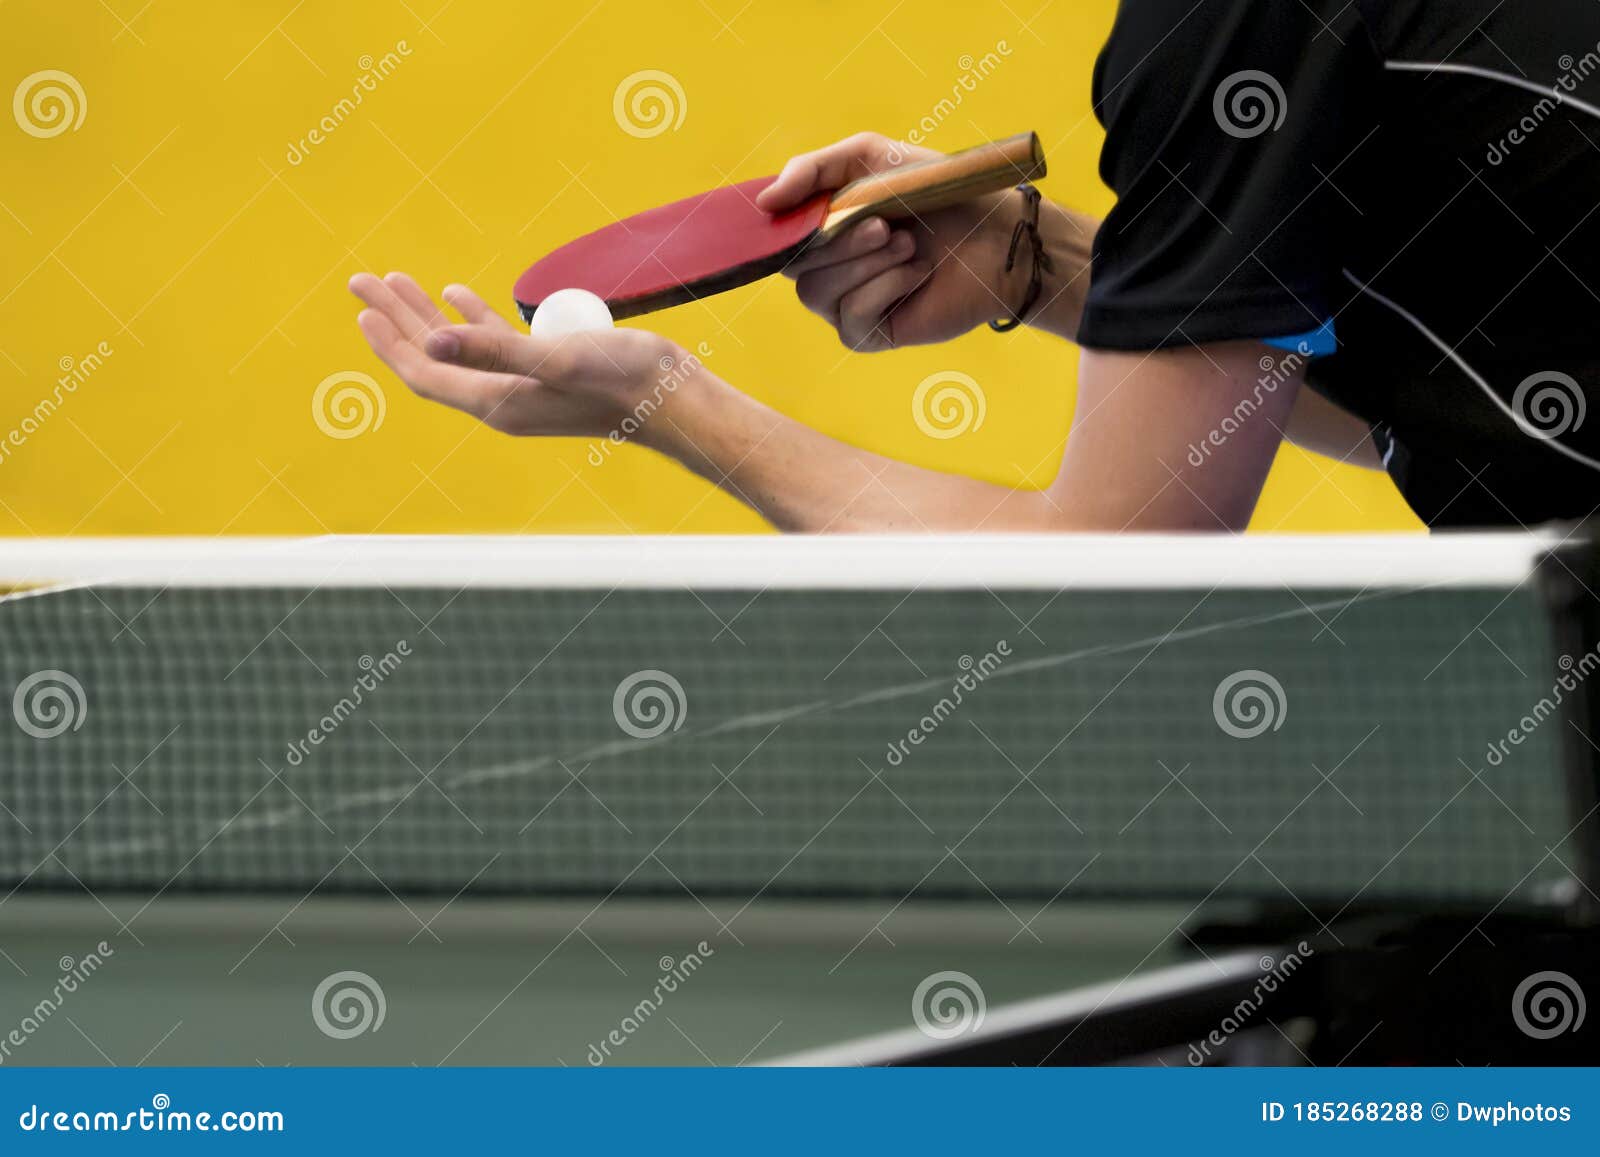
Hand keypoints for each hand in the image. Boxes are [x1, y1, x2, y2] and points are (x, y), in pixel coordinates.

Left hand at [349, 273, 688, 440]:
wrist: (673, 398)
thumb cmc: (622, 379)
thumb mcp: (556, 358)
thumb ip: (493, 349)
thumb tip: (436, 339)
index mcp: (498, 402)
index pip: (427, 372)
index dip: (392, 343)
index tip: (363, 309)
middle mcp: (502, 398)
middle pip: (434, 357)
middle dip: (397, 319)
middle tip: (361, 281)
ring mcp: (523, 386)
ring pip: (460, 347)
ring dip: (426, 314)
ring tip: (395, 281)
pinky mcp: (546, 372)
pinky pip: (494, 344)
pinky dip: (472, 318)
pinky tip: (457, 294)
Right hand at [756, 132, 1025, 350]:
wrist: (997, 235)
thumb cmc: (938, 193)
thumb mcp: (870, 159)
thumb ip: (812, 170)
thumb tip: (762, 202)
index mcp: (822, 226)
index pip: (774, 234)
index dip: (775, 225)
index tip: (784, 209)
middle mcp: (828, 267)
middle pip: (791, 265)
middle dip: (836, 242)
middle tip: (884, 226)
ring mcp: (846, 303)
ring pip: (815, 293)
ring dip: (864, 265)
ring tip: (907, 246)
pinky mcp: (871, 333)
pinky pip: (850, 319)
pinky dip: (884, 290)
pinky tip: (917, 275)